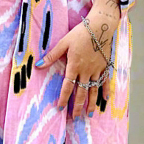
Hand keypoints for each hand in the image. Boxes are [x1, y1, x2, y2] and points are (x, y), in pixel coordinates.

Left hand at [34, 0, 118, 117]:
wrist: (100, 26)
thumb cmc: (80, 33)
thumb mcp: (63, 43)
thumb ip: (52, 56)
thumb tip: (38, 65)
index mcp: (74, 66)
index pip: (68, 86)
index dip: (63, 98)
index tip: (60, 108)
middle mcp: (86, 71)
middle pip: (81, 92)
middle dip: (77, 106)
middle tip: (75, 117)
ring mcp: (97, 70)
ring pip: (93, 90)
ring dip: (91, 103)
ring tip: (89, 114)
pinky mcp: (105, 66)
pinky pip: (105, 81)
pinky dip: (105, 91)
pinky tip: (105, 100)